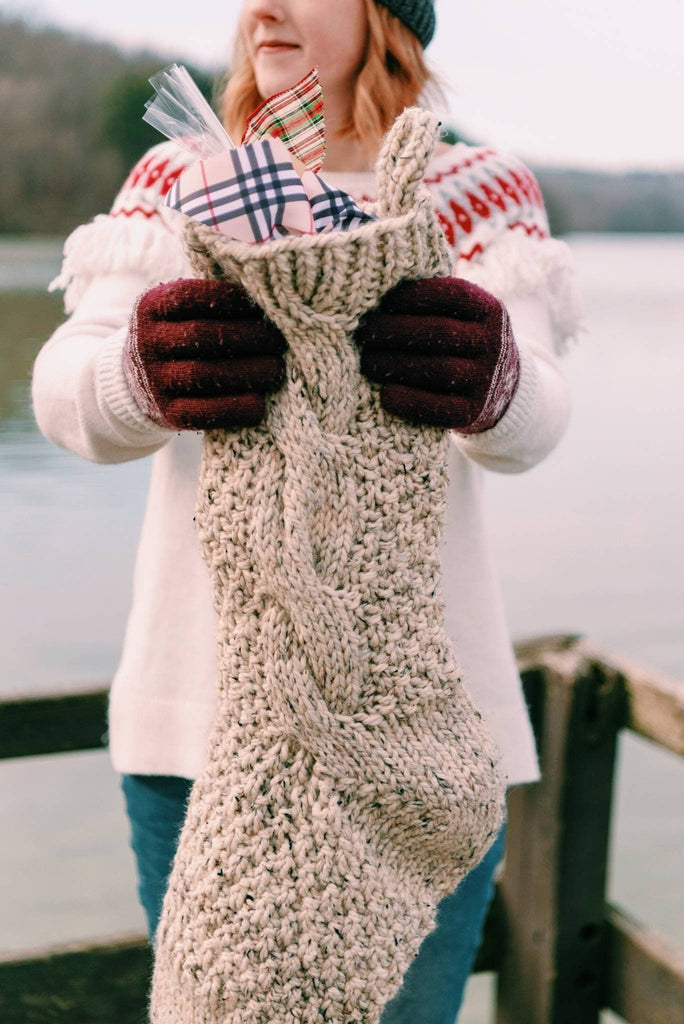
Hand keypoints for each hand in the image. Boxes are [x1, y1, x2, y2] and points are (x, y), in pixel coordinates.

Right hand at [123, 279, 286, 429]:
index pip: (189, 296)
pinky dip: (234, 409)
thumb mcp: (180, 312)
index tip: (263, 305)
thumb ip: (211, 302)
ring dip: (247, 372)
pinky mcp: (166, 414)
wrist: (136, 384)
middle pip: (201, 336)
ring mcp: (153, 380)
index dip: (230, 299)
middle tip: (279, 341)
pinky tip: (259, 405)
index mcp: (151, 307)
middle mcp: (146, 342)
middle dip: (247, 337)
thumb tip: (269, 300)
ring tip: (276, 370)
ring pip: (203, 375)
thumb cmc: (178, 339)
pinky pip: (201, 414)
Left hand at [356, 277, 520, 432]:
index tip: (383, 301)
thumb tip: (378, 292)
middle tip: (364, 333)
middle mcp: (494, 344)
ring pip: (438, 369)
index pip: (453, 295)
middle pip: (440, 333)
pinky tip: (385, 395)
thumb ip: (434, 304)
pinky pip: (438, 408)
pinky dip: (409, 401)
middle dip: (396, 331)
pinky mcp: (474, 413)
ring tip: (367, 362)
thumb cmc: (462, 345)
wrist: (501, 393)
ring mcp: (487, 381)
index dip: (414, 295)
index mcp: (492, 312)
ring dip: (396, 365)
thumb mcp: (464, 317)